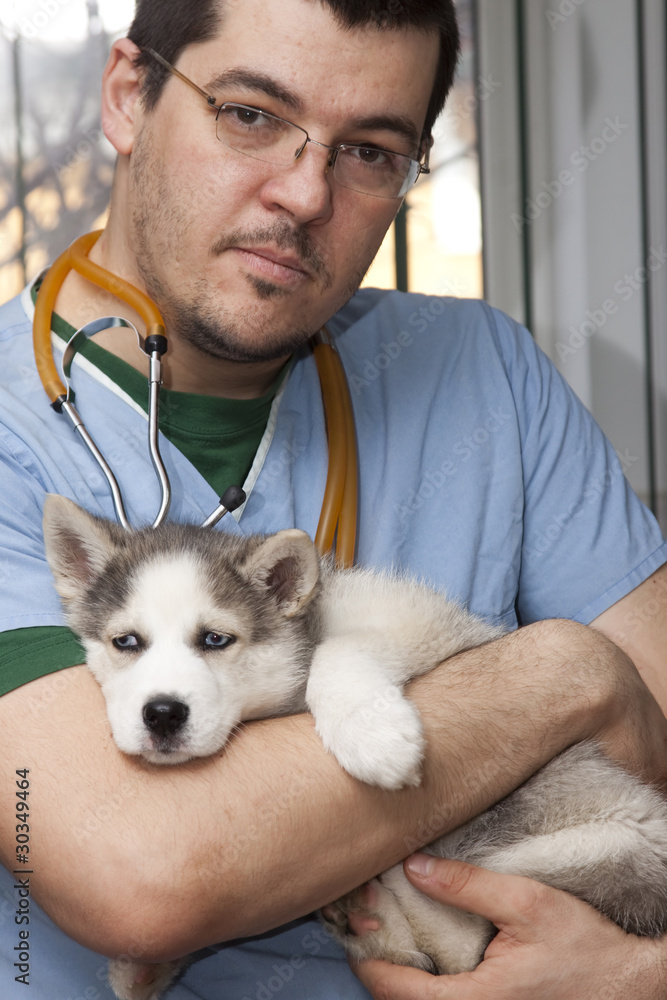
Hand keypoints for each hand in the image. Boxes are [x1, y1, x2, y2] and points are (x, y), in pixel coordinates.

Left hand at [351, 855, 666, 998]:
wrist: (629, 988)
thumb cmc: (584, 949)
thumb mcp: (527, 904)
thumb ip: (466, 886)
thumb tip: (413, 866)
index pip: (396, 990)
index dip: (366, 956)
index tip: (356, 919)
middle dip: (377, 961)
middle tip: (367, 916)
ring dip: (397, 972)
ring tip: (389, 927)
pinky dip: (422, 981)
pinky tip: (423, 948)